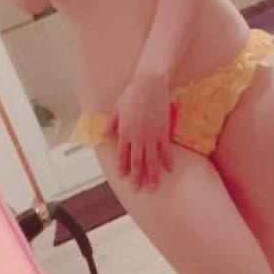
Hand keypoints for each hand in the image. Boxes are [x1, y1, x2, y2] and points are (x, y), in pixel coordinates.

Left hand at [107, 75, 174, 190]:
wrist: (150, 84)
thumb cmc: (132, 93)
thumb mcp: (117, 107)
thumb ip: (111, 122)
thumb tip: (104, 133)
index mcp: (124, 132)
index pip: (123, 155)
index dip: (123, 167)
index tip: (124, 177)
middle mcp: (137, 137)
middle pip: (137, 162)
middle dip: (138, 177)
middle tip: (139, 189)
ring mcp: (151, 136)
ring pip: (151, 160)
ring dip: (152, 175)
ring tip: (153, 187)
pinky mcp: (163, 131)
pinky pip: (165, 150)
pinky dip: (167, 160)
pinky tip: (169, 169)